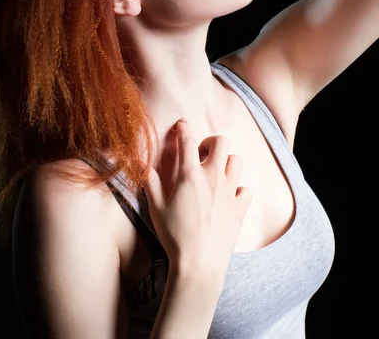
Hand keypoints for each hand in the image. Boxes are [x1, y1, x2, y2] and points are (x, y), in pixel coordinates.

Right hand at [144, 119, 251, 281]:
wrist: (199, 265)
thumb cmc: (174, 236)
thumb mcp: (156, 208)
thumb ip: (151, 183)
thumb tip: (145, 166)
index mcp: (190, 175)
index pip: (188, 140)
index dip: (184, 128)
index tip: (182, 124)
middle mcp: (213, 178)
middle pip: (221, 142)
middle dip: (211, 142)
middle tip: (201, 154)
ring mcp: (230, 192)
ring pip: (237, 160)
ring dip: (226, 162)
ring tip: (215, 173)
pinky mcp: (240, 208)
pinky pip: (246, 188)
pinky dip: (238, 189)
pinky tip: (228, 197)